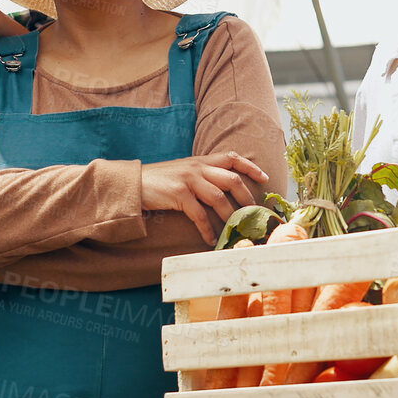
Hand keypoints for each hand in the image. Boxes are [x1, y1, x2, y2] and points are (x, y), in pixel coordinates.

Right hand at [139, 152, 271, 244]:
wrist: (132, 183)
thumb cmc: (159, 181)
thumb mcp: (183, 172)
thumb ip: (201, 176)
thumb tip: (222, 191)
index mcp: (200, 161)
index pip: (232, 157)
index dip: (250, 167)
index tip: (264, 178)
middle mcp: (197, 167)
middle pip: (232, 179)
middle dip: (246, 198)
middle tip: (252, 214)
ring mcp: (188, 180)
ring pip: (219, 197)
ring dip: (229, 216)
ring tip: (235, 230)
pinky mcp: (178, 194)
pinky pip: (200, 214)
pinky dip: (207, 229)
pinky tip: (210, 239)